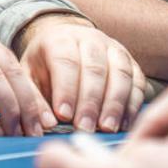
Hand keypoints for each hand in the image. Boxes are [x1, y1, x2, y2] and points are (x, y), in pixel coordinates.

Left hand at [16, 13, 145, 132]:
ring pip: (119, 73)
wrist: (66, 43)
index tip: (63, 115)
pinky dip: (133, 104)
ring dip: (114, 104)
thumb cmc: (46, 65)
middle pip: (94, 68)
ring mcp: (114, 49)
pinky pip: (137, 82)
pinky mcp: (131, 63)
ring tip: (106, 128)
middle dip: (90, 101)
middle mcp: (90, 39)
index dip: (66, 89)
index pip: (65, 61)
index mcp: (61, 39)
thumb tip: (47, 123)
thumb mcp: (30, 76)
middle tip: (85, 127)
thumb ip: (35, 98)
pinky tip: (124, 125)